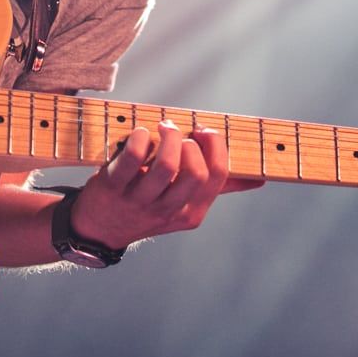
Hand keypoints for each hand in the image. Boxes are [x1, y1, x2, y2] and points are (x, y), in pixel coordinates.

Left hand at [70, 119, 262, 249]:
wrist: (98, 229)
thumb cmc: (148, 206)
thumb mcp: (183, 205)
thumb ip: (217, 188)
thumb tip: (259, 180)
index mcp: (191, 212)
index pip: (217, 177)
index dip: (215, 147)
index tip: (203, 132)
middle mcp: (167, 210)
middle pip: (197, 173)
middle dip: (193, 144)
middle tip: (182, 132)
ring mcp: (139, 201)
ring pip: (166, 167)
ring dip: (169, 138)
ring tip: (164, 127)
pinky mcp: (113, 187)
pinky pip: (132, 158)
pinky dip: (140, 138)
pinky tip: (141, 133)